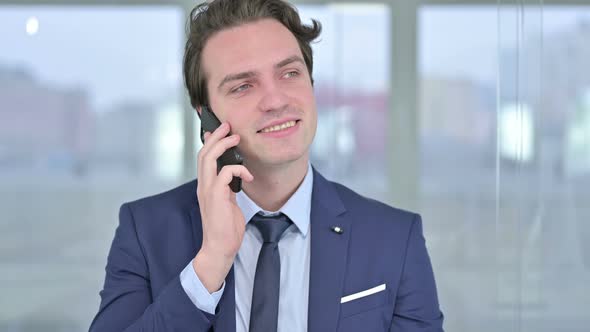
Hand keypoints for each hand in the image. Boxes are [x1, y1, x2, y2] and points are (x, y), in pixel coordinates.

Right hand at [193, 122, 253, 291]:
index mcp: (205, 187)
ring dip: (223, 145)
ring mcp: (208, 191)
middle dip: (216, 136)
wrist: (219, 248)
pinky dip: (239, 170)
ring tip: (236, 138)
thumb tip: (233, 175)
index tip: (217, 130)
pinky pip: (225, 173)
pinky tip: (249, 176)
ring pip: (209, 159)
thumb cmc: (225, 228)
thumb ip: (227, 188)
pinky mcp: (216, 197)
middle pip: (203, 153)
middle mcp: (203, 186)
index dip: (209, 142)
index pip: (203, 158)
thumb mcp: (227, 202)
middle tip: (228, 126)